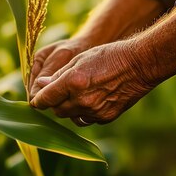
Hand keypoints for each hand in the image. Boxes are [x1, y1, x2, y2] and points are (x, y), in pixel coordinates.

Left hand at [30, 40, 154, 125]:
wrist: (140, 65)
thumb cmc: (109, 56)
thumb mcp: (80, 59)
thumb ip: (58, 75)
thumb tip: (41, 85)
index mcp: (73, 82)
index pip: (46, 98)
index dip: (38, 100)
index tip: (36, 100)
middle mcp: (82, 100)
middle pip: (57, 110)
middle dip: (54, 103)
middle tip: (57, 93)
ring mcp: (95, 111)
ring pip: (71, 116)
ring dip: (69, 108)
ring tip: (76, 95)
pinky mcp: (106, 118)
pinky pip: (87, 119)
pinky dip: (84, 112)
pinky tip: (91, 99)